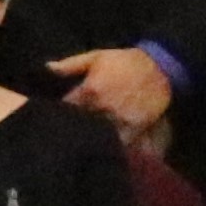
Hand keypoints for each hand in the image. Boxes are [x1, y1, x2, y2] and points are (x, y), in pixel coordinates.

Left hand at [46, 48, 175, 142]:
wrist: (158, 67)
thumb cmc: (124, 61)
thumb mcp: (96, 57)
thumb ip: (70, 65)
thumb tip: (46, 68)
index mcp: (89, 91)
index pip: (66, 109)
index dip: (59, 114)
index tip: (54, 117)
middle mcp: (102, 108)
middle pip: (80, 125)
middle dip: (74, 128)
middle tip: (67, 132)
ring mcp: (118, 120)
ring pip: (97, 136)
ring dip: (91, 139)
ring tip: (83, 143)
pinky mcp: (133, 129)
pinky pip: (118, 143)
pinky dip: (111, 145)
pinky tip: (104, 148)